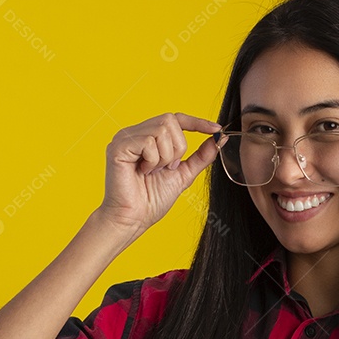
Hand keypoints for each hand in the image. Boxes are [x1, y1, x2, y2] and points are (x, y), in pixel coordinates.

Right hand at [98, 112, 222, 233]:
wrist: (134, 219)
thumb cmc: (152, 200)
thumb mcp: (184, 174)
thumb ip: (201, 156)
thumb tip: (219, 138)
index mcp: (148, 137)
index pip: (175, 118)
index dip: (196, 122)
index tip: (216, 129)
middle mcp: (135, 133)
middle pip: (170, 121)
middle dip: (178, 148)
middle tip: (167, 168)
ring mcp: (125, 138)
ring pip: (161, 130)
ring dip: (165, 156)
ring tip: (153, 172)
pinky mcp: (118, 147)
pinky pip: (147, 142)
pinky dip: (153, 160)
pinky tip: (143, 172)